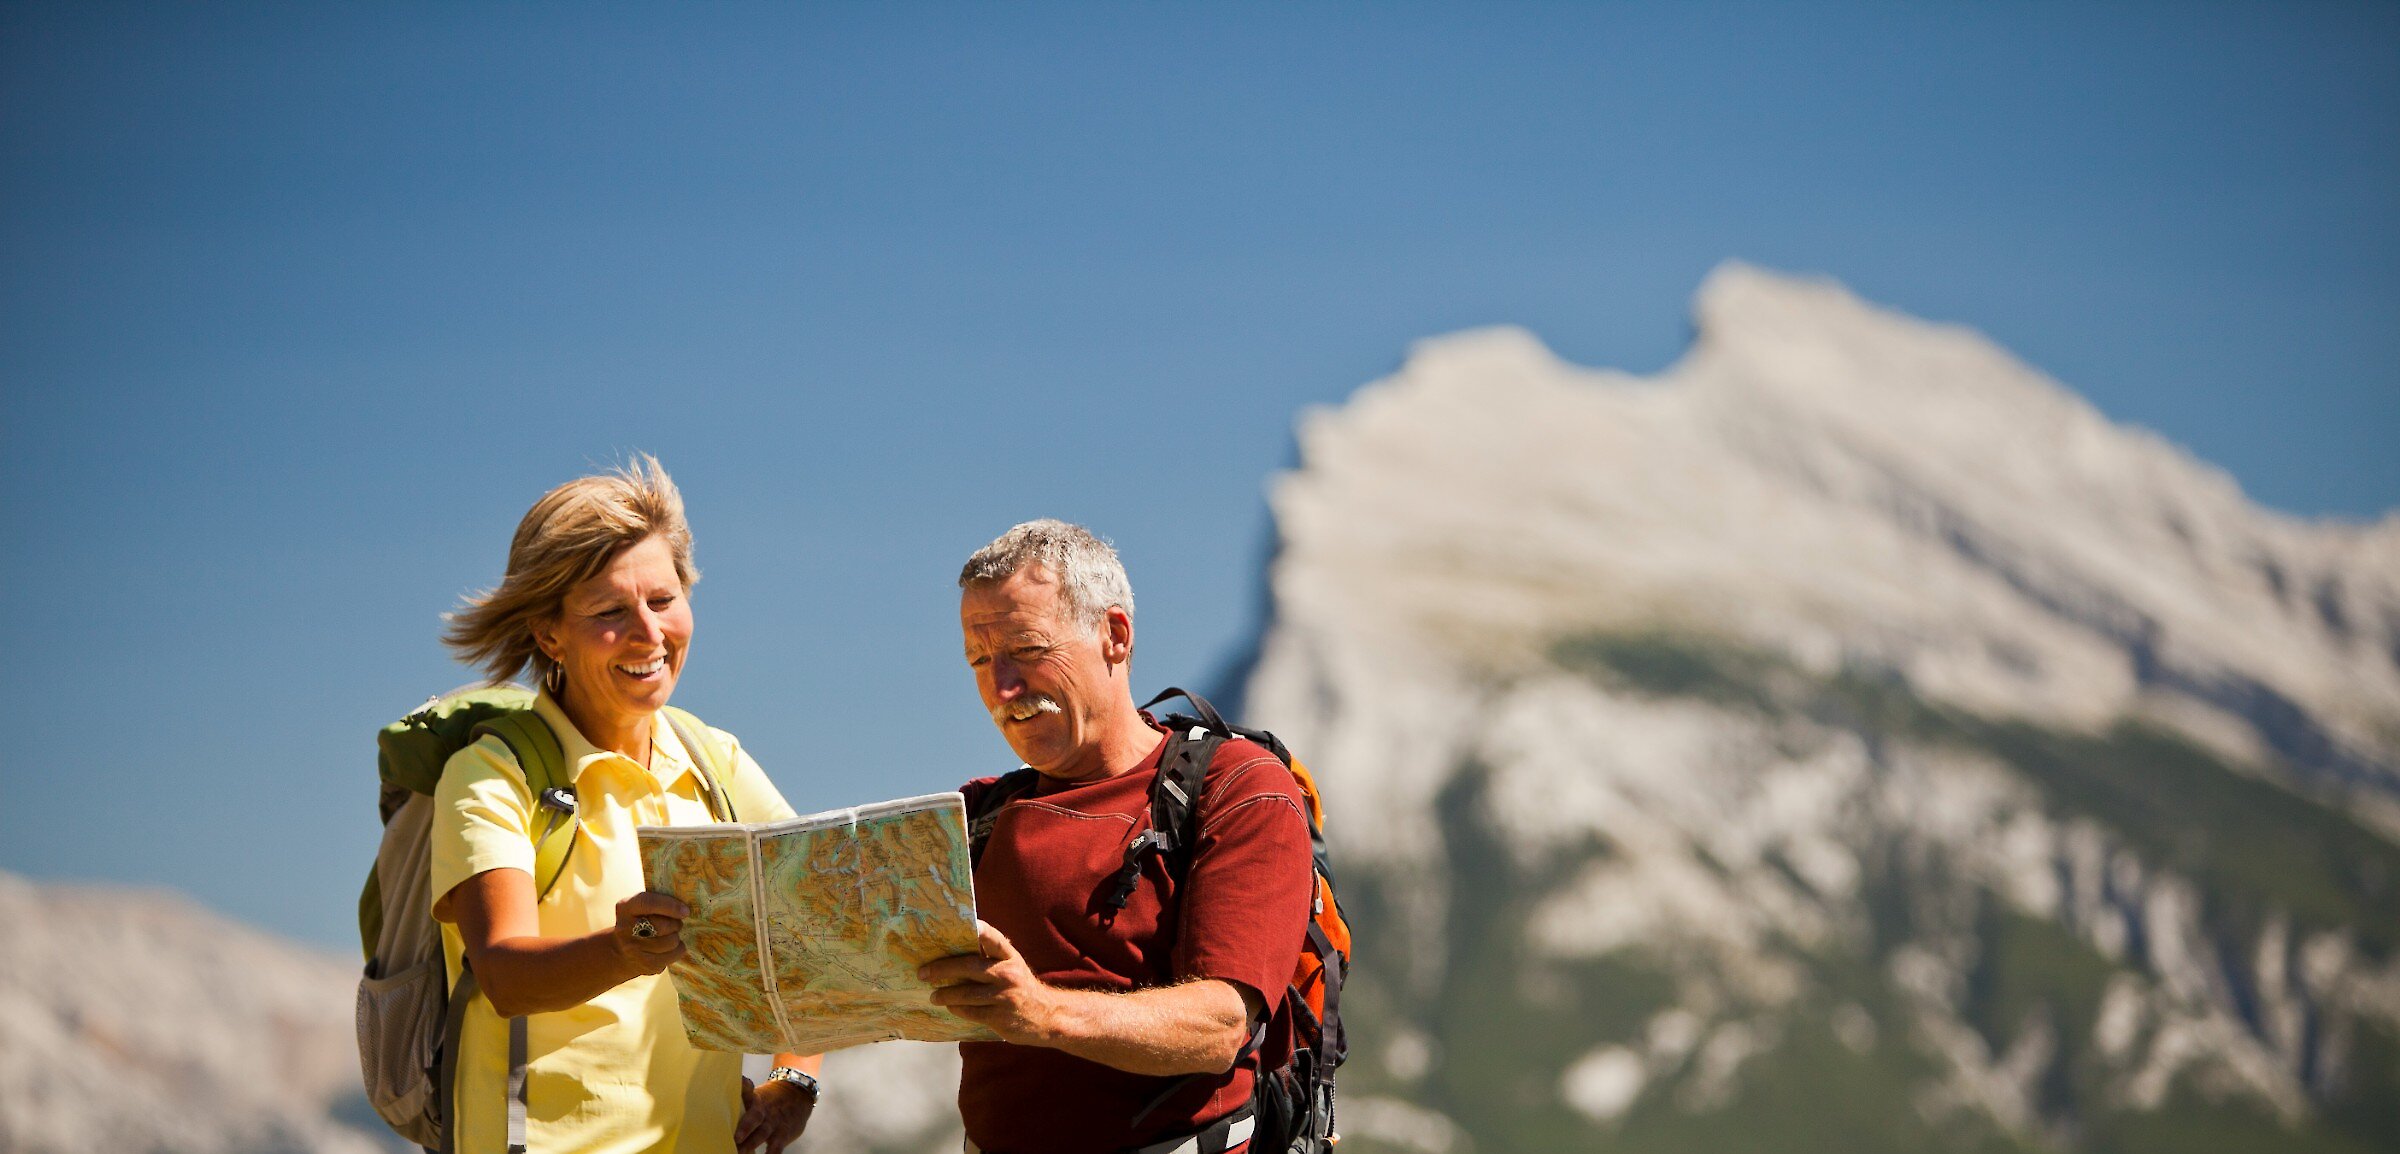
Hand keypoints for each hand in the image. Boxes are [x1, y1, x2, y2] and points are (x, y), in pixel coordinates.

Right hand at [611, 891, 688, 975]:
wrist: (620, 953)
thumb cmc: (639, 922)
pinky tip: (669, 947)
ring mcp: (634, 950)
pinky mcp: (646, 965)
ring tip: (669, 935)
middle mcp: (625, 929)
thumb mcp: (640, 908)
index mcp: (625, 908)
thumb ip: (658, 902)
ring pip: (671, 941)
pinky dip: (678, 949)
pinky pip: (675, 953)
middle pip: (662, 925)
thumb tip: (684, 906)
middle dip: (675, 923)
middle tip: (675, 923)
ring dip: (676, 936)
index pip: (647, 903)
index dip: (669, 906)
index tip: (685, 911)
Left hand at [735, 1075, 815, 1152]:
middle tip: (734, 1137)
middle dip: (744, 1127)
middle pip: (754, 1116)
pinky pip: (777, 1146)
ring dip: (752, 1143)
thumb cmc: (768, 1100)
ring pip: (763, 1133)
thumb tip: (713, 1113)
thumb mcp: (756, 1095)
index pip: (747, 1088)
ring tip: (740, 1152)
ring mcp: (774, 1122)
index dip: (743, 1085)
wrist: (797, 1095)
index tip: (738, 1083)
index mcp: (755, 1098)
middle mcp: (764, 1109)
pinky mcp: (784, 1133)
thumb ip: (739, 1102)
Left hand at [919, 920, 1056, 1044]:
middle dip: (942, 968)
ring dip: (945, 994)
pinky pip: (971, 1012)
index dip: (981, 931)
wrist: (1047, 1017)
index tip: (967, 925)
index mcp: (1010, 957)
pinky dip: (957, 1008)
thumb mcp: (1012, 967)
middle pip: (969, 966)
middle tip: (923, 972)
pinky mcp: (1000, 1017)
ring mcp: (1004, 996)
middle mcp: (1008, 974)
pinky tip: (950, 1006)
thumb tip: (953, 949)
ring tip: (933, 995)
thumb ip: (990, 957)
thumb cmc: (1021, 988)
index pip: (994, 939)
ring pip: (966, 993)